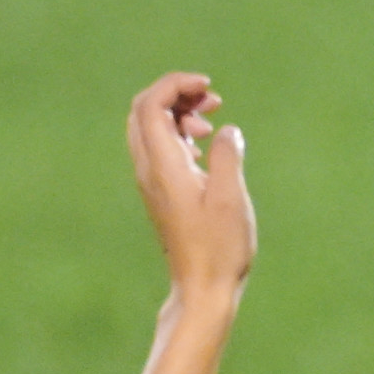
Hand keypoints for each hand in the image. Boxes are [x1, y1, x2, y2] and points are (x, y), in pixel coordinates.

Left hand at [125, 72, 254, 305]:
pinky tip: (204, 146)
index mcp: (162, 167)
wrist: (201, 289)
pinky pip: (159, 147)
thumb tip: (225, 130)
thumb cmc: (219, 248)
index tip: (209, 86)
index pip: (151, 105)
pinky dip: (178, 133)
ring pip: (149, 128)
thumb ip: (226, 156)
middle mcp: (149, 171)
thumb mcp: (231, 197)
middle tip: (210, 99)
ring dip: (177, 112)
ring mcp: (152, 182)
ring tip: (211, 120)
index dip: (176, 84)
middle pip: (143, 110)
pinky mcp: (161, 192)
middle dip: (175, 93)